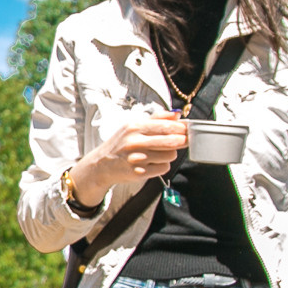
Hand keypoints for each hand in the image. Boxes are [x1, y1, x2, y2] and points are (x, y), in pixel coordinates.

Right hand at [73, 111, 188, 200]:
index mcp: (134, 127)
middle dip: (181, 140)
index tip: (187, 129)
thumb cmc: (120, 144)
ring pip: (170, 155)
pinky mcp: (139, 173)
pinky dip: (163, 165)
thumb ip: (155, 118)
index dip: (180, 128)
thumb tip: (177, 114)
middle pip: (171, 140)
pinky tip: (154, 163)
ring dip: (170, 154)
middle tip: (184, 140)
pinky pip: (164, 168)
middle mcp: (134, 142)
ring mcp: (137, 158)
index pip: (165, 125)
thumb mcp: (132, 127)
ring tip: (160, 153)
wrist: (101, 165)